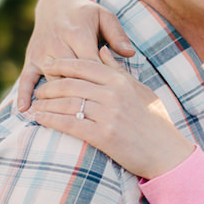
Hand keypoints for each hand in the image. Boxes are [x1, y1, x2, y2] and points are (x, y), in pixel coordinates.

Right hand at [16, 0, 132, 112]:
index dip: (97, 84)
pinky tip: (24, 109)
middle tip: (89, 118)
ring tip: (64, 121)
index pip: (89, 64)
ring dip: (55, 101)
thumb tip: (130, 53)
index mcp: (78, 34)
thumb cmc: (86, 14)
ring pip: (49, 80)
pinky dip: (23, 93)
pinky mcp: (31, 58)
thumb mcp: (105, 17)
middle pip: (68, 76)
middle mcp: (58, 43)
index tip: (108, 102)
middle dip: (78, 97)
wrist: (56, 4)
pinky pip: (26, 77)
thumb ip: (118, 35)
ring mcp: (42, 52)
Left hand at [31, 48, 194, 178]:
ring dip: (47, 104)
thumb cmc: (155, 122)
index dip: (62, 64)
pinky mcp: (104, 135)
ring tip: (35, 105)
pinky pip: (70, 124)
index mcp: (120, 80)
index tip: (48, 64)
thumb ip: (118, 70)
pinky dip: (52, 120)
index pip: (84, 65)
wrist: (168, 153)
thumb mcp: (139, 89)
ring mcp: (108, 114)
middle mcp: (113, 93)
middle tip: (38, 90)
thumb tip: (102, 51)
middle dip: (50, 86)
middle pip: (71, 83)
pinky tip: (40, 119)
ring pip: (68, 103)